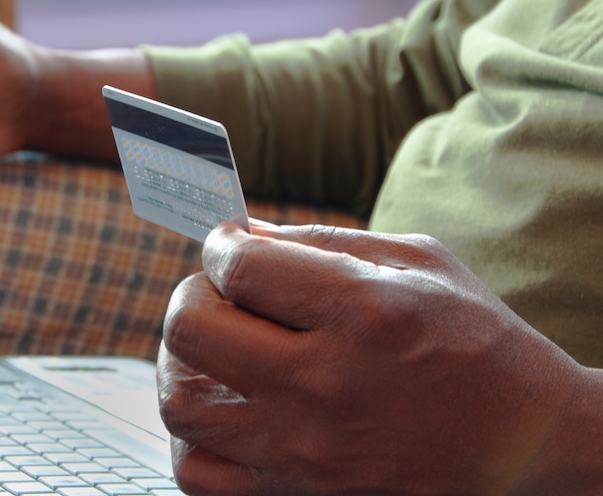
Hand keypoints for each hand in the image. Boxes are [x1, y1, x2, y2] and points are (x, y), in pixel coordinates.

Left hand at [157, 221, 598, 494]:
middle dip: (191, 294)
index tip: (230, 246)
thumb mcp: (419, 264)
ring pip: (181, 404)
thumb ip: (321, 240)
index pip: (240, 266)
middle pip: (191, 329)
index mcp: (364, 314)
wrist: (526, 450)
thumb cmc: (477, 345)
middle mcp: (328, 387)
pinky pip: (197, 474)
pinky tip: (225, 409)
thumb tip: (241, 235)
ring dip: (182, 363)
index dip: (221, 244)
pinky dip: (194, 436)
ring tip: (213, 351)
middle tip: (216, 293)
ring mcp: (308, 455)